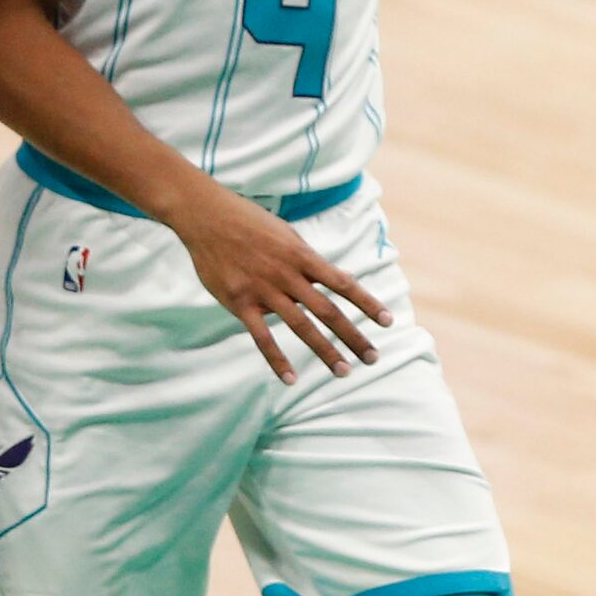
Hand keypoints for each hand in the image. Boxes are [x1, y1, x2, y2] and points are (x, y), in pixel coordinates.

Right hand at [168, 183, 392, 381]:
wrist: (207, 216)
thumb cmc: (251, 223)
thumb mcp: (288, 236)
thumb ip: (312, 261)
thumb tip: (342, 277)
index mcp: (303, 256)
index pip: (343, 283)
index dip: (367, 303)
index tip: (388, 321)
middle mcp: (288, 275)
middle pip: (328, 311)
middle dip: (353, 336)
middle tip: (373, 358)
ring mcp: (263, 290)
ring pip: (301, 326)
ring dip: (325, 351)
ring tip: (344, 371)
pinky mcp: (239, 303)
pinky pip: (262, 337)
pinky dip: (277, 359)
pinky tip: (291, 379)